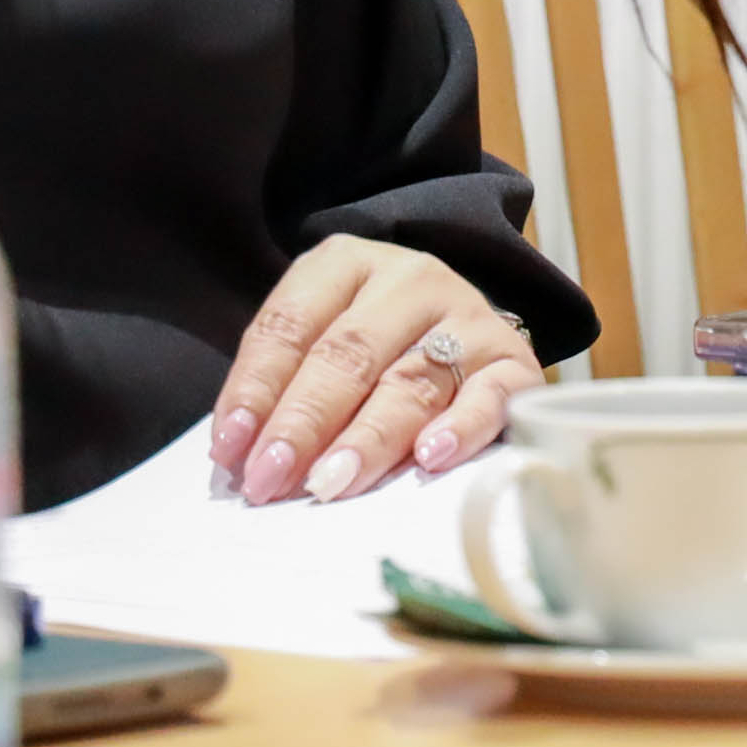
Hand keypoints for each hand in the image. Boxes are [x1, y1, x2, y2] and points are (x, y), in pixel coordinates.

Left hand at [202, 236, 549, 502]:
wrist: (460, 328)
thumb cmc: (372, 351)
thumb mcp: (317, 342)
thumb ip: (281, 390)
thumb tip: (240, 460)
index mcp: (347, 263)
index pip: (292, 324)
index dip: (256, 388)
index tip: (231, 450)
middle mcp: (412, 280)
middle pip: (348, 353)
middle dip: (304, 422)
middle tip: (271, 479)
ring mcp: (469, 316)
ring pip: (412, 380)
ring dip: (368, 437)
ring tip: (331, 483)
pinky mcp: (515, 361)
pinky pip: (491, 395)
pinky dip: (461, 428)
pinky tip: (429, 459)